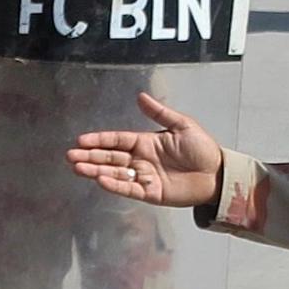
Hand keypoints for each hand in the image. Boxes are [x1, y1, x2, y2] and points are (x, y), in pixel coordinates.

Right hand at [67, 92, 223, 209]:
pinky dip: (114, 185)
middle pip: (111, 157)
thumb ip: (160, 113)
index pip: (117, 140)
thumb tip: (140, 96)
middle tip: (70, 155)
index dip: (100, 140)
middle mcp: (141, 160)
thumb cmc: (202, 148)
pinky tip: (100, 179)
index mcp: (146, 142)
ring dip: (96, 170)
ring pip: (114, 173)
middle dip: (90, 156)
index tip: (81, 140)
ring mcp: (144, 177)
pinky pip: (128, 188)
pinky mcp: (150, 192)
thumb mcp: (183, 125)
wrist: (218, 173)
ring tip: (78, 167)